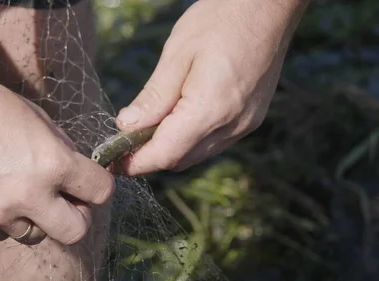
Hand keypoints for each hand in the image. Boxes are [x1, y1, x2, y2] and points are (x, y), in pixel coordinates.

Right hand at [0, 70, 114, 244]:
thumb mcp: (37, 119)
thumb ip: (62, 151)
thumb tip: (78, 173)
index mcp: (53, 163)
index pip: (100, 192)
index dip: (99, 187)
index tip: (90, 185)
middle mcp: (30, 194)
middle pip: (75, 232)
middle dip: (77, 218)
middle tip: (66, 203)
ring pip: (35, 235)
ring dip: (36, 218)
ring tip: (20, 192)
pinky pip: (2, 233)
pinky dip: (4, 219)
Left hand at [115, 0, 307, 174]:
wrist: (269, 7)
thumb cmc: (222, 20)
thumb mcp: (178, 53)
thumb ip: (153, 96)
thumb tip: (127, 126)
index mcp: (211, 109)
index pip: (166, 154)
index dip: (136, 163)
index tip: (114, 163)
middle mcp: (232, 125)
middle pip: (180, 160)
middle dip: (149, 157)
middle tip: (124, 144)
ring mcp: (245, 125)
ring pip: (196, 155)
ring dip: (170, 149)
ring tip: (146, 131)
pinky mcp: (250, 120)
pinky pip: (213, 143)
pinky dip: (189, 140)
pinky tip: (176, 120)